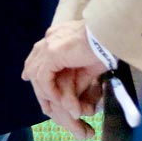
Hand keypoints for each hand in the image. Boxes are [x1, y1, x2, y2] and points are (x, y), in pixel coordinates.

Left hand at [21, 19, 108, 140]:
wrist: (112, 34)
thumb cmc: (107, 47)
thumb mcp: (87, 64)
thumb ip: (75, 77)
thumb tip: (69, 95)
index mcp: (58, 35)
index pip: (38, 54)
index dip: (34, 69)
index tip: (29, 80)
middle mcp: (51, 37)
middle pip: (33, 64)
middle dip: (36, 85)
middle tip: (43, 104)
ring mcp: (50, 43)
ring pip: (36, 72)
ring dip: (44, 92)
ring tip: (53, 106)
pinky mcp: (52, 52)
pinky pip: (44, 77)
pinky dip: (49, 91)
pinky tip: (58, 100)